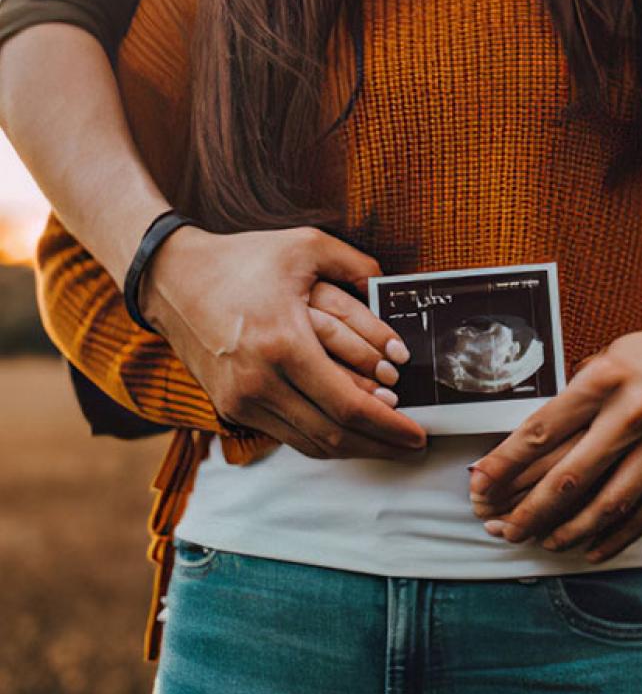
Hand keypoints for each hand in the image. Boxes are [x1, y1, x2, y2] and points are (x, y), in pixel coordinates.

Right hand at [142, 225, 426, 458]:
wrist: (171, 280)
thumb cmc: (240, 261)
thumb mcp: (303, 245)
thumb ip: (356, 264)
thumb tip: (391, 286)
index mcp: (283, 344)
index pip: (348, 406)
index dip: (390, 427)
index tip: (419, 433)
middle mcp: (260, 382)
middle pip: (333, 435)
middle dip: (381, 445)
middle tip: (412, 445)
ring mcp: (242, 400)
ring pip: (311, 444)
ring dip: (354, 448)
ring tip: (386, 443)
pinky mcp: (232, 407)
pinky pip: (288, 436)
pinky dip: (323, 439)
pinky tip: (347, 432)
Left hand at [469, 305, 641, 561]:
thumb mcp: (613, 354)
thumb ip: (577, 395)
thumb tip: (533, 438)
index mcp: (605, 378)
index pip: (540, 430)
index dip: (504, 463)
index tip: (479, 483)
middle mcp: (633, 413)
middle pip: (568, 476)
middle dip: (527, 509)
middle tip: (500, 528)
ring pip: (606, 503)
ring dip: (566, 530)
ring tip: (539, 542)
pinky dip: (615, 537)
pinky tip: (590, 548)